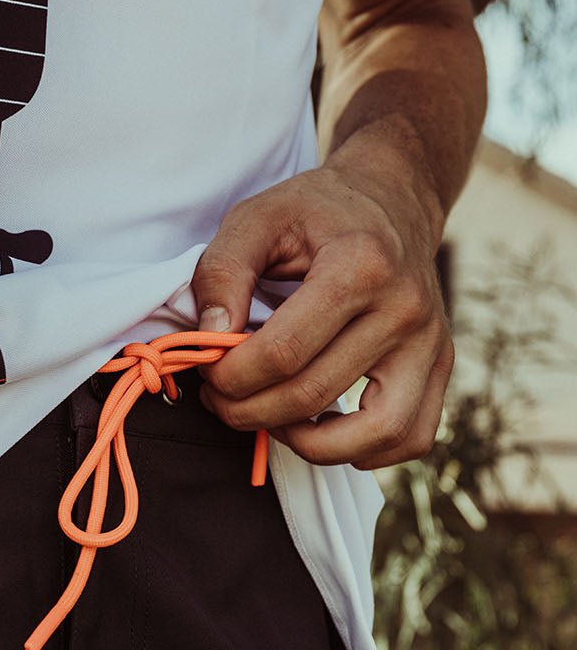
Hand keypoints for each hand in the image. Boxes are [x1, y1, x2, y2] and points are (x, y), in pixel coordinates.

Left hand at [190, 158, 453, 469]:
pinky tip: (319, 427)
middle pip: (315, 394)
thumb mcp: (255, 218)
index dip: (232, 376)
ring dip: (308, 444)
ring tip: (269, 419)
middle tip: (221, 399)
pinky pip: (410, 437)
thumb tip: (210, 336)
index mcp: (359, 265)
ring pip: (375, 433)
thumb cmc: (316, 210)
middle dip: (249, 411)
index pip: (284, 352)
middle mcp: (404, 308)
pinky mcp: (441, 364)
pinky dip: (363, 451)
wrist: (391, 198)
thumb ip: (222, 272)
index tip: (208, 370)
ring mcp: (430, 341)